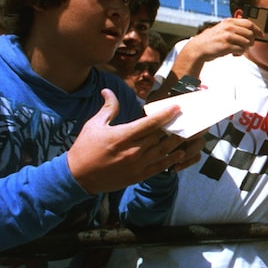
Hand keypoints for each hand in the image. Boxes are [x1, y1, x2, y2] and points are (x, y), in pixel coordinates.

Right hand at [66, 89, 203, 193]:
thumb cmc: (85, 148)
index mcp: (122, 136)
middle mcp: (133, 150)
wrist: (78, 177)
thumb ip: (108, 108)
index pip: (150, 123)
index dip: (166, 115)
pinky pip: (160, 166)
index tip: (177, 108)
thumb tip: (108, 91)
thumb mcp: (94, 125)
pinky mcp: (139, 175)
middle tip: (187, 119)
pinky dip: (171, 159)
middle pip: (160, 136)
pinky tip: (180, 153)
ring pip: (163, 151)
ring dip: (177, 142)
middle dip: (174, 127)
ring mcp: (137, 164)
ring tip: (189, 134)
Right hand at [186, 17, 259, 60]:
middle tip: (246, 45)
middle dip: (251, 41)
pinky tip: (234, 53)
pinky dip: (240, 53)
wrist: (199, 48)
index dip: (257, 29)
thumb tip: (251, 32)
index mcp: (229, 21)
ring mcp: (228, 36)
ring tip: (237, 50)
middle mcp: (229, 27)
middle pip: (250, 33)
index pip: (249, 23)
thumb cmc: (212, 40)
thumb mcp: (223, 29)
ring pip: (247, 42)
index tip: (261, 35)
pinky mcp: (227, 45)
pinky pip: (241, 50)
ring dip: (245, 48)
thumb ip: (235, 28)